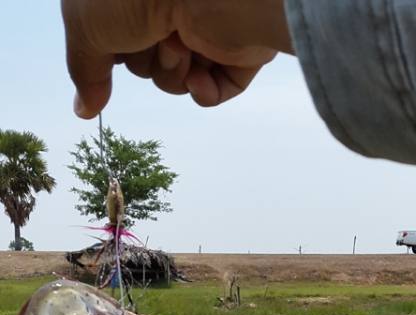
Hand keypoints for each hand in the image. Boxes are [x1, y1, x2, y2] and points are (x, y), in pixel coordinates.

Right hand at [61, 0, 292, 117]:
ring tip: (179, 42)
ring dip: (171, 71)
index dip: (111, 50)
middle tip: (150, 33)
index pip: (118, 40)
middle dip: (144, 59)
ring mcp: (206, 28)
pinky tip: (199, 74)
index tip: (111, 51)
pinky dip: (203, 92)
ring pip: (177, 80)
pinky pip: (214, 92)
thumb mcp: (88, 27)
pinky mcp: (238, 50)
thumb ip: (84, 70)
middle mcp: (170, 6)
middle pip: (145, 63)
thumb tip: (85, 110)